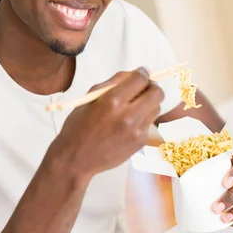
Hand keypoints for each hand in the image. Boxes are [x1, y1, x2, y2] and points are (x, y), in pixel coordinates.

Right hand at [47, 68, 163, 180]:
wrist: (76, 159)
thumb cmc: (78, 126)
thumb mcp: (90, 98)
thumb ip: (113, 83)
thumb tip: (135, 73)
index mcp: (112, 100)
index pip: (140, 79)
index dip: (142, 73)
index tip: (140, 74)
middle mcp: (128, 115)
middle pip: (157, 93)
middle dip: (151, 87)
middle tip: (142, 89)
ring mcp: (136, 131)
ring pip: (156, 108)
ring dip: (148, 103)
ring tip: (134, 107)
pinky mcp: (140, 142)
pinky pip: (149, 124)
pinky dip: (142, 119)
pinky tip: (128, 124)